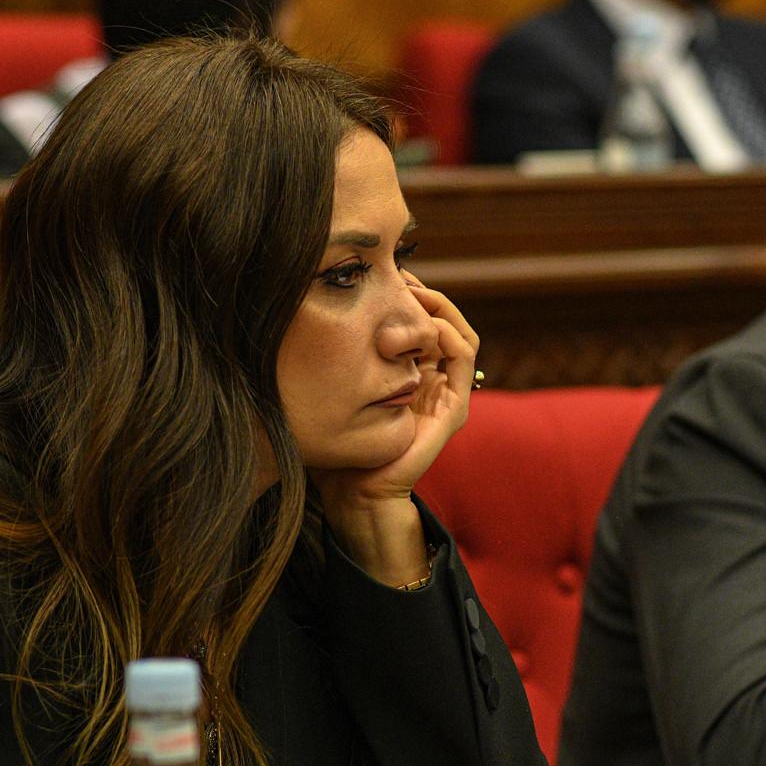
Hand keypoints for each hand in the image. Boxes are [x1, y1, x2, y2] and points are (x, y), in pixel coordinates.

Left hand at [309, 275, 479, 585]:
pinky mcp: (452, 408)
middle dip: (423, 292)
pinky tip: (422, 323)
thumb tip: (303, 312)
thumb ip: (331, 358)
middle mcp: (431, 379)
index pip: (419, 320)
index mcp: (408, 373)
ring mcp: (445, 394)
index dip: (407, 293)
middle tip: (399, 274)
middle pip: (441, 320)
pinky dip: (448, 332)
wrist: (352, 492)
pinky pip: (462, 356)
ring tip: (413, 292)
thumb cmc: (336, 444)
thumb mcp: (332, 387)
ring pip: (459, 332)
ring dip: (439, 306)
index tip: (383, 274)